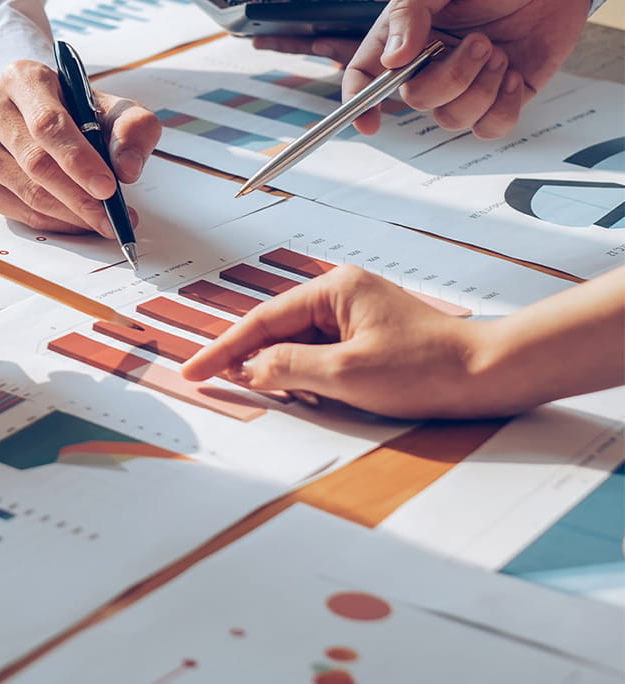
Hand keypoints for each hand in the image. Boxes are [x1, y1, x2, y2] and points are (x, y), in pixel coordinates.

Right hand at [0, 60, 157, 233]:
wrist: (32, 109)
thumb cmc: (72, 109)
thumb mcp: (111, 106)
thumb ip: (132, 128)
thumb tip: (127, 169)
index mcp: (23, 78)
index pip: (48, 124)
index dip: (79, 160)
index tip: (107, 188)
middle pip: (34, 162)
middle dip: (78, 197)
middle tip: (110, 217)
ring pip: (24, 191)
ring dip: (67, 215)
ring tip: (99, 221)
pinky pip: (13, 210)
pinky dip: (49, 222)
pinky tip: (73, 221)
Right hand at [179, 265, 522, 419]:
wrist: (489, 375)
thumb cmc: (429, 368)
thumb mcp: (346, 374)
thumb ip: (288, 368)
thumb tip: (250, 368)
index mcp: (334, 290)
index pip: (262, 321)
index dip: (223, 350)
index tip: (194, 370)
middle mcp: (342, 295)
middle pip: (277, 330)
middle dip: (247, 359)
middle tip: (211, 382)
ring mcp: (356, 315)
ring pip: (297, 344)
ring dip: (278, 370)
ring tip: (259, 392)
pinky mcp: (368, 337)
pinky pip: (320, 354)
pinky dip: (303, 374)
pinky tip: (299, 393)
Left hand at [249, 0, 425, 67]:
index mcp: (385, 15)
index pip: (368, 39)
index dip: (343, 46)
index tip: (320, 43)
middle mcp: (368, 29)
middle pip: (337, 47)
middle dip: (304, 46)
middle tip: (271, 40)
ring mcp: (349, 31)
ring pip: (319, 44)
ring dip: (290, 44)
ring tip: (259, 40)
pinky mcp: (332, 28)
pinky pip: (309, 36)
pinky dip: (287, 38)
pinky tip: (262, 36)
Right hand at [342, 0, 592, 136]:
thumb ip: (412, 7)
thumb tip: (391, 59)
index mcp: (407, 30)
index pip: (367, 72)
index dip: (358, 100)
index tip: (368, 120)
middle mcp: (432, 59)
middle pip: (415, 99)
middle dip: (450, 78)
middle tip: (481, 42)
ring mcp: (468, 79)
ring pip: (451, 118)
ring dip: (479, 89)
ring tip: (500, 52)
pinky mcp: (505, 92)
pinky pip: (489, 127)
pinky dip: (501, 108)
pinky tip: (514, 75)